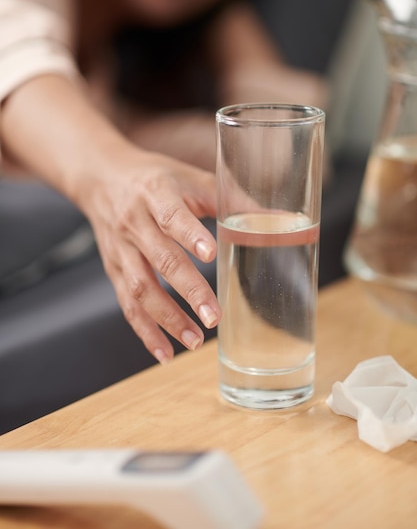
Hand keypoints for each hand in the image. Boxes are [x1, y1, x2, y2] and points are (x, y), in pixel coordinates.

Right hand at [79, 145, 220, 363]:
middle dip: (188, 290)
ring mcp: (121, 249)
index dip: (190, 236)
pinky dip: (145, 331)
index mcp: (156, 193)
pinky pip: (126, 303)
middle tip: (213, 317)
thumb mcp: (190, 178)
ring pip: (140, 287)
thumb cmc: (155, 178)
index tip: (211, 255)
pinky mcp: (114, 269)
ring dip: (167, 318)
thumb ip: (231, 198)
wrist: (102, 177)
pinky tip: (165, 353)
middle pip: (160, 259)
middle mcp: (134, 222)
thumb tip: (280, 218)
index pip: (172, 216)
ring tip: (195, 341)